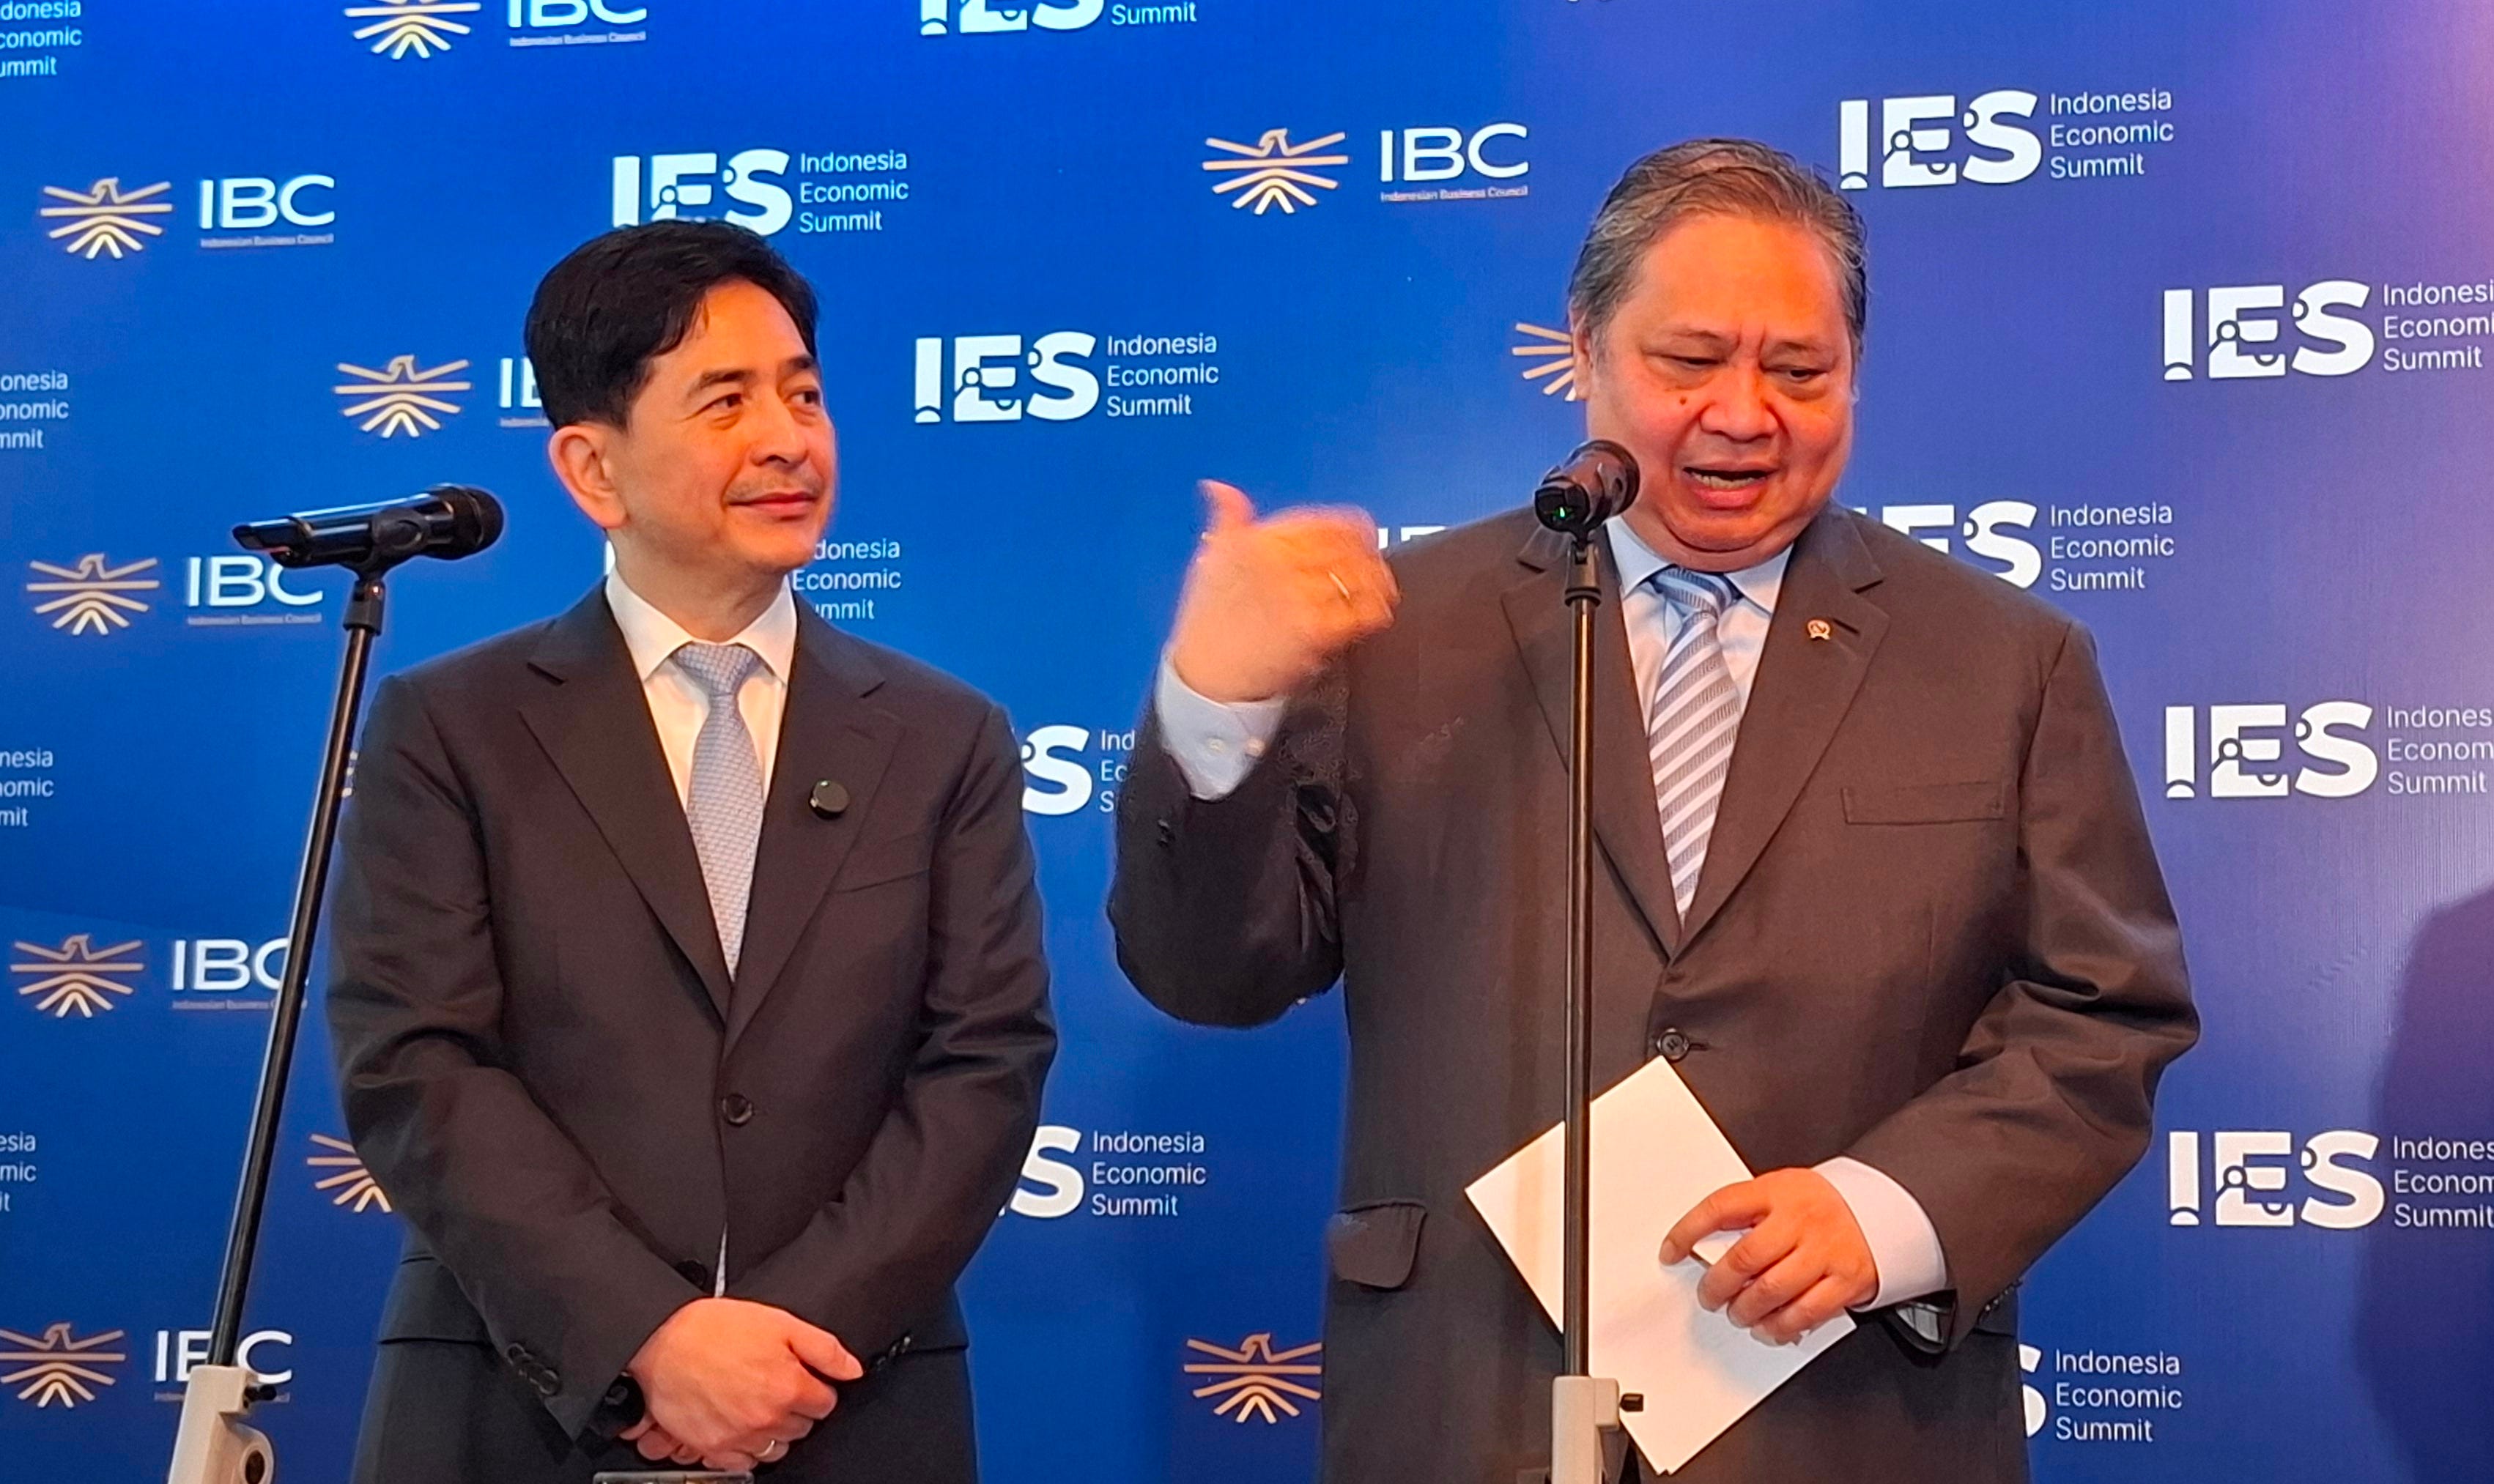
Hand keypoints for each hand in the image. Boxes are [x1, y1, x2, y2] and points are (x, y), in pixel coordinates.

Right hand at [626, 1297, 861, 1468]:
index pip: (826, 1404)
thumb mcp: (780, 1323)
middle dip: (795, 1408)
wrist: (661, 1340)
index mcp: (789, 1386)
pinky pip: (742, 1463)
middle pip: (802, 1428)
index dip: (815, 1388)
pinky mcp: (713, 1448)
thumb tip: (852, 1369)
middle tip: (774, 1386)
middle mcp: (767, 1418)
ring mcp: (740, 1436)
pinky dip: (744, 1448)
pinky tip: (737, 1424)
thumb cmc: (714, 1329)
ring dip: (773, 1430)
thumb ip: (824, 1349)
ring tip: (756, 1404)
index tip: (803, 1380)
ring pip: (776, 1448)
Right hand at [1166, 480, 1398, 703]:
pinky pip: (1359, 613)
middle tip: (1377, 563)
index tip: (1362, 531)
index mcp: (1257, 539)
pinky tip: (1379, 612)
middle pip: (1346, 548)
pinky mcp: (1313, 629)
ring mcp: (1298, 596)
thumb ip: (1226, 519)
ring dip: (1377, 582)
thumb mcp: (1210, 560)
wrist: (1205, 677)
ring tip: (1382, 587)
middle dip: (1369, 555)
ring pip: (1356, 578)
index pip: (1322, 522)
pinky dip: (1376, 611)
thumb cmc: (1207, 624)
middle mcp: (1279, 562)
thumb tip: (1219, 489)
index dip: (1351, 526)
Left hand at [1659, 1168, 1878, 1344]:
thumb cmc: (1821, 1204)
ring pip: (1771, 1291)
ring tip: (1738, 1313)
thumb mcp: (1780, 1191)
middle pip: (1744, 1258)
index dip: (1688, 1231)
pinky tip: (1768, 1327)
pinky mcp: (1845, 1281)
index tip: (1671, 1250)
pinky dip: (1779, 1327)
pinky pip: (1805, 1313)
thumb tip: (1703, 1248)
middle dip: (1716, 1285)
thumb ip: (1747, 1215)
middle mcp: (1800, 1221)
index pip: (1720, 1207)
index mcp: (1777, 1192)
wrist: (1885, 1207)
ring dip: (1744, 1310)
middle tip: (1709, 1296)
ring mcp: (1824, 1252)